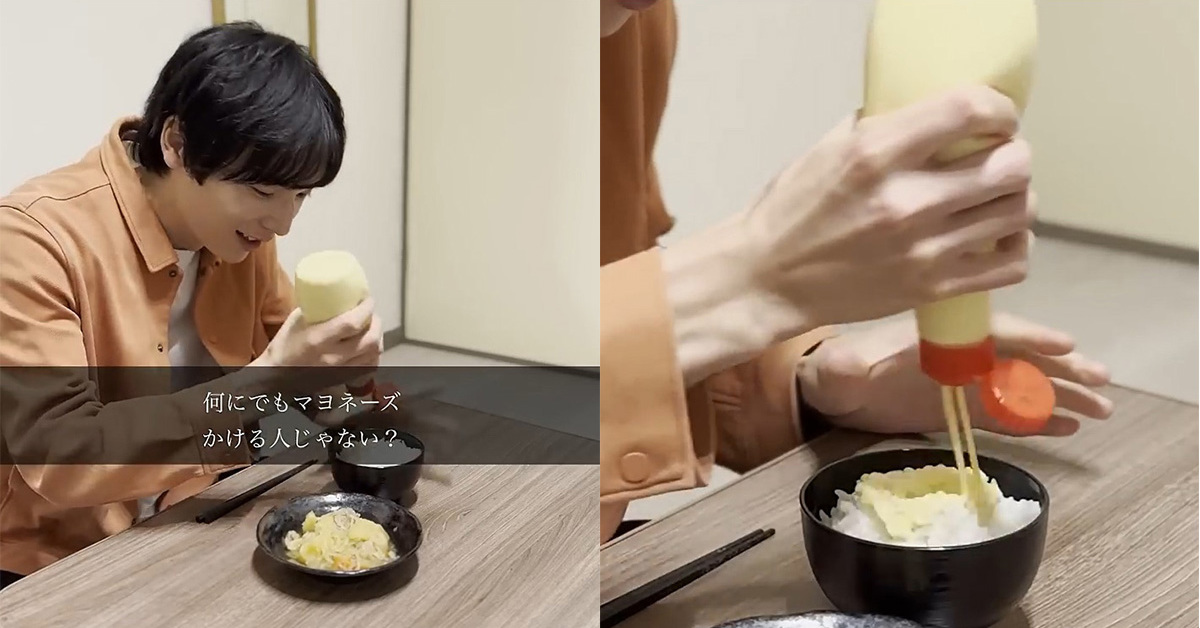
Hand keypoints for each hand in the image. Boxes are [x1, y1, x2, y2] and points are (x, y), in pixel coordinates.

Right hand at [256, 297, 382, 369]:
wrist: (278, 375)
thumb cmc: (285, 344)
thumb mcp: (297, 320)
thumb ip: (318, 309)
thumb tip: (338, 294)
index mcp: (318, 339)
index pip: (352, 323)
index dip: (365, 309)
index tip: (367, 299)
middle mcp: (333, 356)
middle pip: (369, 339)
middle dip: (375, 322)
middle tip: (370, 313)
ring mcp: (340, 370)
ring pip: (373, 353)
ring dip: (377, 337)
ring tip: (371, 327)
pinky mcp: (344, 378)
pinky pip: (369, 366)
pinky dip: (373, 353)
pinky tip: (368, 345)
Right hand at [742, 85, 1035, 329]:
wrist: (768, 279)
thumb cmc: (793, 210)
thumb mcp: (829, 148)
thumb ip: (884, 124)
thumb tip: (934, 111)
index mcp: (875, 154)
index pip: (970, 111)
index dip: (999, 109)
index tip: (996, 117)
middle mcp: (905, 200)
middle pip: (1011, 164)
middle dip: (1013, 155)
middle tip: (996, 158)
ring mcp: (922, 249)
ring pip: (1018, 211)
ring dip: (1015, 198)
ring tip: (994, 197)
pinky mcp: (931, 287)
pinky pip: (1012, 263)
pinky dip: (1014, 246)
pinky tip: (993, 237)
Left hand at [797, 313, 1112, 436]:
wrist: (831, 390)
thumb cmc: (836, 369)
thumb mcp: (840, 366)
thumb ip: (850, 364)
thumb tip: (854, 364)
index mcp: (941, 336)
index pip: (991, 332)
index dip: (1028, 337)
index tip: (1064, 342)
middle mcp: (961, 356)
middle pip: (1020, 356)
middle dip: (1061, 366)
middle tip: (1101, 380)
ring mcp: (966, 383)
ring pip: (1023, 386)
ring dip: (1061, 395)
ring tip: (1101, 408)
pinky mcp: (964, 410)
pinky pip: (1007, 415)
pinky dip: (1037, 420)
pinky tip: (1069, 426)